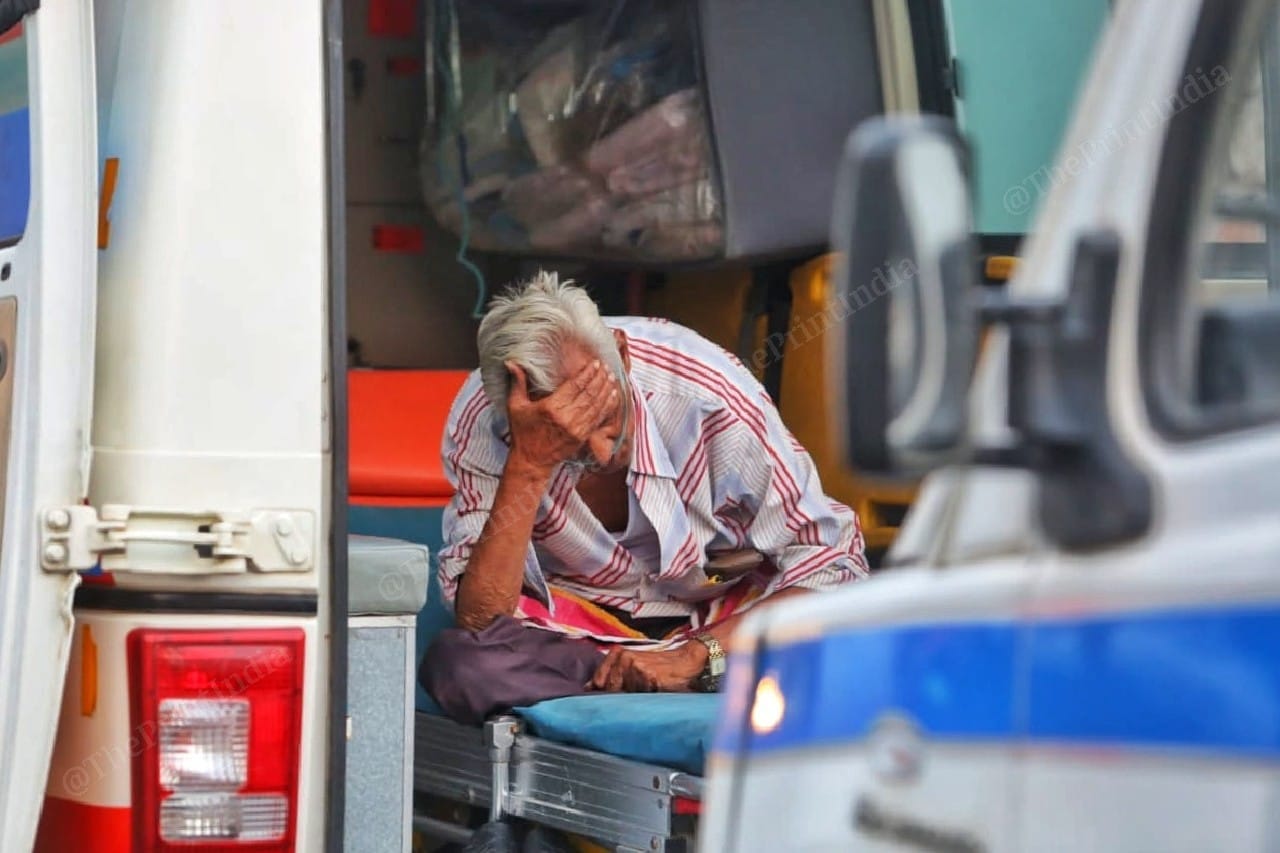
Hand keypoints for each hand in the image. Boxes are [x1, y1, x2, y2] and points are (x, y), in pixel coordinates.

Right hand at [506, 360, 617, 474]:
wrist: (531, 461)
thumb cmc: (522, 433)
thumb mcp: (515, 407)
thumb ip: (517, 383)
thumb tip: (511, 363)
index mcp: (550, 408)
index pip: (575, 386)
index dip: (587, 373)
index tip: (595, 363)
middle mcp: (566, 418)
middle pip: (589, 394)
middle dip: (600, 379)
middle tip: (606, 367)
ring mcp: (576, 429)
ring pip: (596, 405)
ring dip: (606, 390)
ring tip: (612, 377)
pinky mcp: (582, 437)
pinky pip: (598, 418)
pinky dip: (608, 406)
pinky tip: (614, 396)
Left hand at [590, 643, 708, 692]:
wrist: (687, 662)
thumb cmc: (660, 667)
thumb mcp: (633, 665)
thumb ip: (611, 674)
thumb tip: (588, 688)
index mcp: (618, 654)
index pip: (597, 681)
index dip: (600, 693)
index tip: (603, 701)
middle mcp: (625, 659)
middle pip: (610, 690)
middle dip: (617, 698)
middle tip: (636, 694)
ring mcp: (636, 667)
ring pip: (624, 696)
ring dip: (634, 699)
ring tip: (648, 691)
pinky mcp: (649, 677)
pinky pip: (640, 697)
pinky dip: (646, 699)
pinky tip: (654, 692)